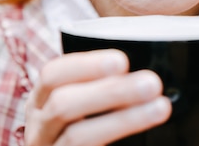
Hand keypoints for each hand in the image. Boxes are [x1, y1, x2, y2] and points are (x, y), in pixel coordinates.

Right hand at [24, 49, 171, 145]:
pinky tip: (142, 140)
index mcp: (41, 101)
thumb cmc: (76, 128)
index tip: (122, 61)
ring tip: (160, 107)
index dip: (86, 66)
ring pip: (77, 137)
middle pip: (63, 105)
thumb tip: (142, 76)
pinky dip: (118, 142)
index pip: (53, 75)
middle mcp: (38, 128)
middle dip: (110, 92)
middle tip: (151, 83)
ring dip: (123, 119)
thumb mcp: (76, 105)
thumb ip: (100, 89)